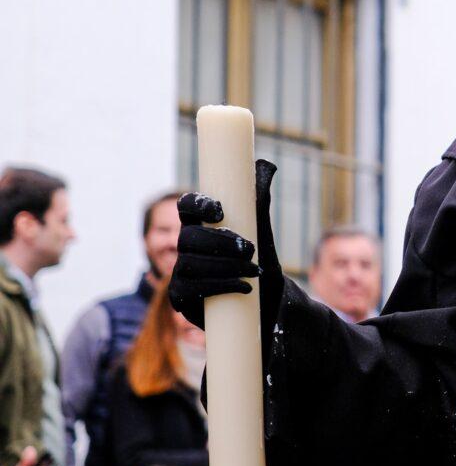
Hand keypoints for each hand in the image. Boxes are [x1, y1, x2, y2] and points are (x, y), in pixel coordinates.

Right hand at [170, 160, 284, 351]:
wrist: (265, 300)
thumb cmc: (258, 259)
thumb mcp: (261, 229)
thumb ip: (259, 199)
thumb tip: (265, 165)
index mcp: (201, 224)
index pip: (186, 207)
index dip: (197, 205)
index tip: (221, 211)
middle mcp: (185, 247)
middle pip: (187, 238)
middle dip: (219, 242)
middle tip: (250, 249)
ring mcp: (180, 272)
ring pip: (191, 264)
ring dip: (225, 266)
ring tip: (254, 270)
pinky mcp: (182, 298)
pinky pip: (193, 289)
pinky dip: (221, 286)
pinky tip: (244, 287)